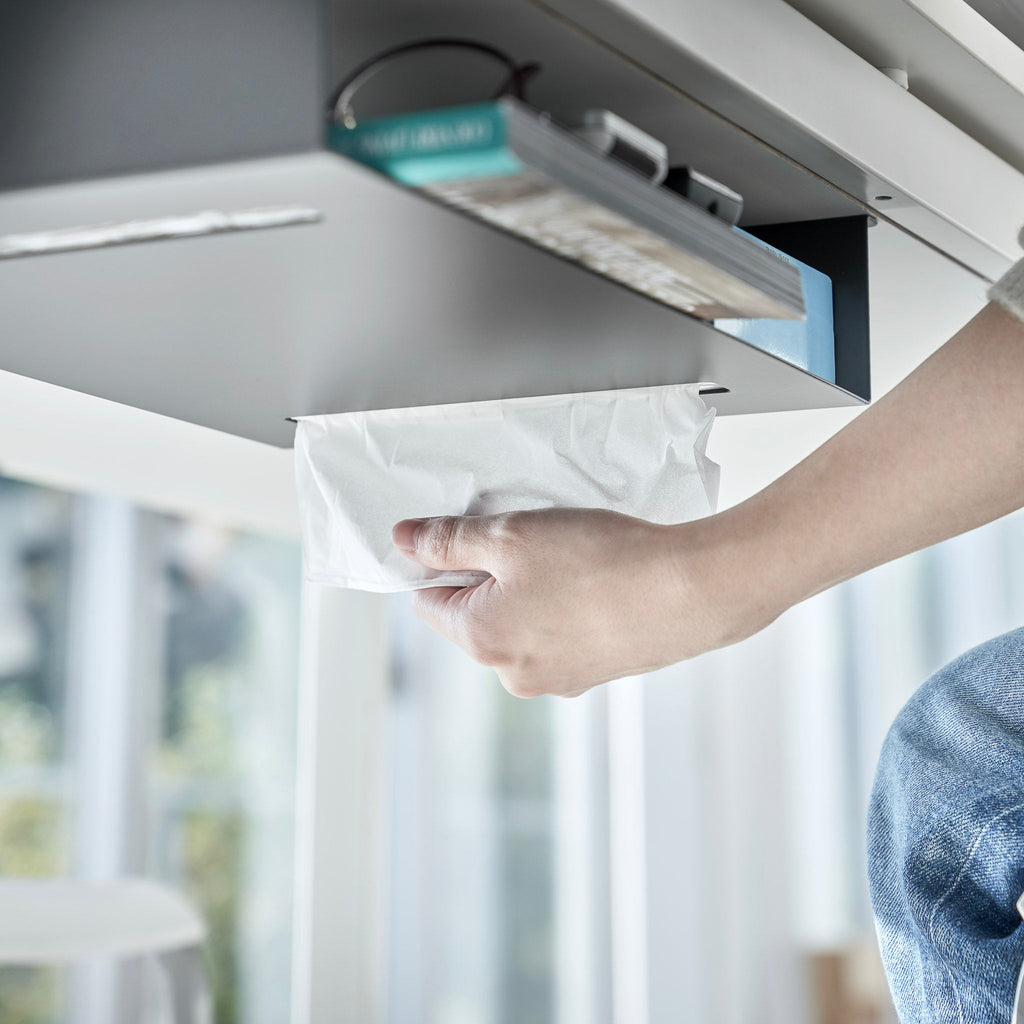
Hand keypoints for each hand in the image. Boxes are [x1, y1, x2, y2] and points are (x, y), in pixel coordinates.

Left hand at [391, 508, 752, 697]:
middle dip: (490, 579)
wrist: (690, 591)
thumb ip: (449, 540)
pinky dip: (566, 612)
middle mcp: (512, 674)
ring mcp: (557, 680)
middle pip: (474, 618)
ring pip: (519, 628)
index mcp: (481, 640)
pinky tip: (595, 583)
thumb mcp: (509, 535)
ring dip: (530, 595)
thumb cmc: (599, 561)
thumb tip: (404, 541)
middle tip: (529, 541)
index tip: (470, 536)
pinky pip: (559, 639)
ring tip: (570, 561)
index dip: (440, 562)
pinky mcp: (595, 675)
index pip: (427, 602)